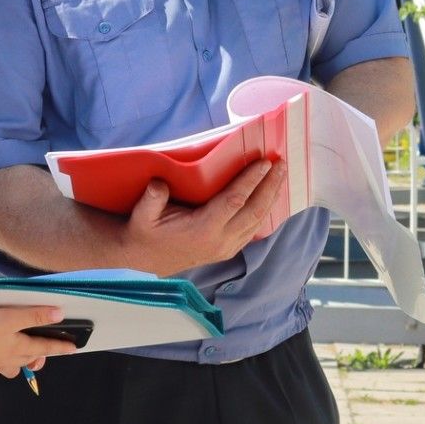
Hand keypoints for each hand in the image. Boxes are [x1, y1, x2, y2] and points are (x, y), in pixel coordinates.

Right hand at [0, 305, 75, 378]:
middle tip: (39, 352)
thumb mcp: (10, 316)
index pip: (45, 348)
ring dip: (10, 364)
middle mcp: (6, 360)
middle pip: (25, 362)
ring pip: (5, 369)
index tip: (74, 349)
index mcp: (18, 349)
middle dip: (34, 358)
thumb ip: (35, 315)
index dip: (61, 347)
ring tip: (11, 355)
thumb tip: (59, 314)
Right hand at [121, 158, 287, 276]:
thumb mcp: (142, 215)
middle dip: (270, 186)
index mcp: (203, 230)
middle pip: (254, 211)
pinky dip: (264, 212)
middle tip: (282, 164)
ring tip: (280, 176)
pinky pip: (252, 230)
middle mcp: (220, 241)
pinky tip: (270, 198)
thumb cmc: (145, 232)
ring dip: (271, 198)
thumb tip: (159, 183)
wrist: (144, 261)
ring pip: (257, 222)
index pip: (234, 201)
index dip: (251, 181)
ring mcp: (226, 248)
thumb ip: (151, 199)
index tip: (265, 163)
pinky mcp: (228, 251)